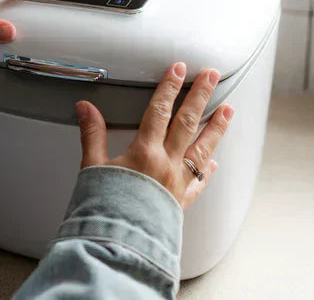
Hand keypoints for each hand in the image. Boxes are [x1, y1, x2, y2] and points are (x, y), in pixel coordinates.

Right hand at [75, 63, 233, 208]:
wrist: (118, 244)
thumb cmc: (104, 208)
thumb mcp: (93, 167)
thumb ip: (93, 134)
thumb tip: (86, 107)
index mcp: (145, 153)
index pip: (160, 110)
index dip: (169, 87)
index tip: (179, 70)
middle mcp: (166, 164)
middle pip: (187, 123)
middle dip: (201, 96)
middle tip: (213, 76)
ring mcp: (177, 183)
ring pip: (202, 149)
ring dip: (216, 128)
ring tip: (228, 111)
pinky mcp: (180, 202)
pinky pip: (198, 183)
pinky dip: (207, 171)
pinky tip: (214, 163)